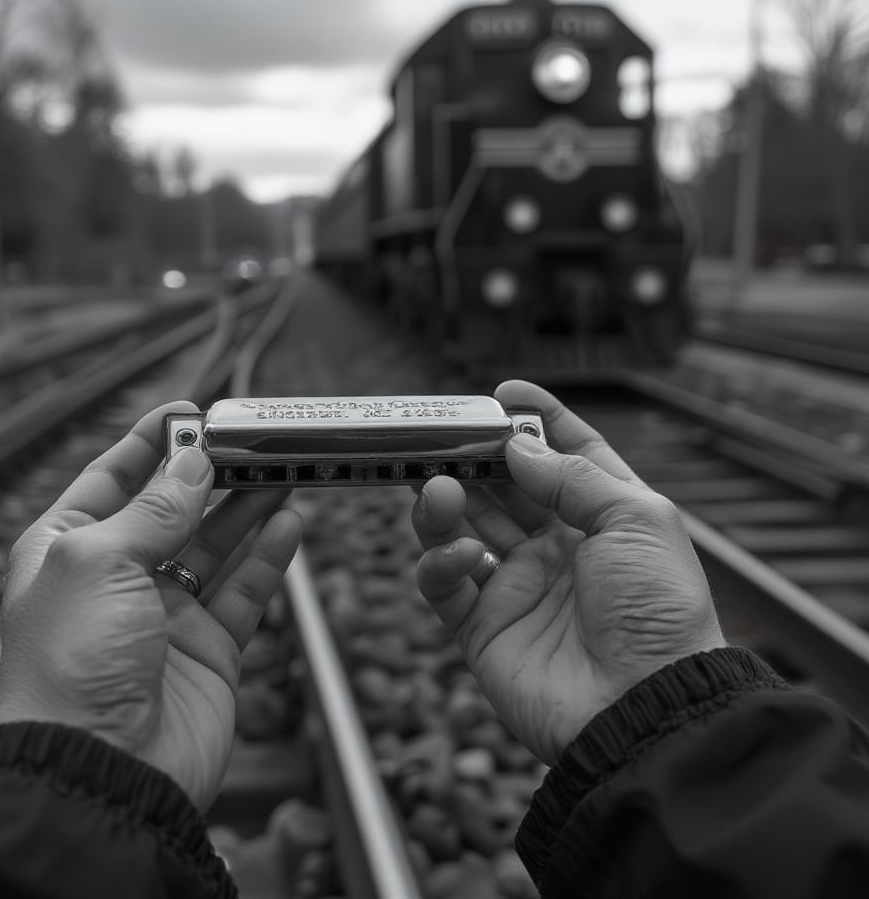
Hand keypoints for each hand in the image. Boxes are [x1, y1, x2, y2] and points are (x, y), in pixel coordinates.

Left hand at [0, 401, 302, 810]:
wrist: (97, 776)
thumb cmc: (70, 665)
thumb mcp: (98, 562)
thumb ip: (153, 510)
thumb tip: (194, 464)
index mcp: (66, 552)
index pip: (110, 480)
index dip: (150, 444)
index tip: (191, 412)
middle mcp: (115, 580)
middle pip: (172, 511)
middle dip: (211, 475)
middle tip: (253, 443)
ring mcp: (164, 617)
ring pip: (216, 547)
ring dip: (248, 509)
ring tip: (283, 473)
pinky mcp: (208, 652)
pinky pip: (244, 593)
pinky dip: (268, 558)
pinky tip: (289, 524)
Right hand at [412, 380, 723, 764]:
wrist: (645, 706)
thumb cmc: (658, 610)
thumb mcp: (635, 520)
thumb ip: (572, 475)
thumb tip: (518, 445)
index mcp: (603, 518)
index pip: (567, 455)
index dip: (538, 420)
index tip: (505, 391)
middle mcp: (558, 547)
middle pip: (503, 486)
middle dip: (474, 457)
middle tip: (444, 436)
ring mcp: (519, 586)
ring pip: (463, 527)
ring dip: (445, 501)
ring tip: (440, 488)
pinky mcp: (484, 627)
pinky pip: (445, 583)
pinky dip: (442, 563)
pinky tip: (463, 557)